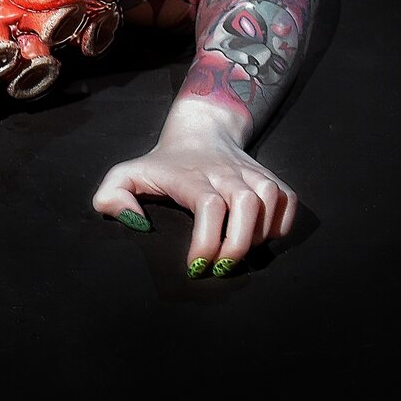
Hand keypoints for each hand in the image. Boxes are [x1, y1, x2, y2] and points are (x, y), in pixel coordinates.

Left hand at [91, 116, 297, 276]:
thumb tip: (134, 223)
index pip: (208, 206)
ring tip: (239, 252)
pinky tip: (260, 237)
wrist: (199, 131)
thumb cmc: (161, 163)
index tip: (196, 268)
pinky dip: (282, 223)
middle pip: (245, 204)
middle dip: (237, 244)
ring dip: (260, 234)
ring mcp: (250, 171)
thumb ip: (112, 197)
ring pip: (270, 199)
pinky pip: (288, 200)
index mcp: (191, 175)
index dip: (207, 242)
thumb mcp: (126, 175)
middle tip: (222, 269)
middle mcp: (225, 171)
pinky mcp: (270, 175)